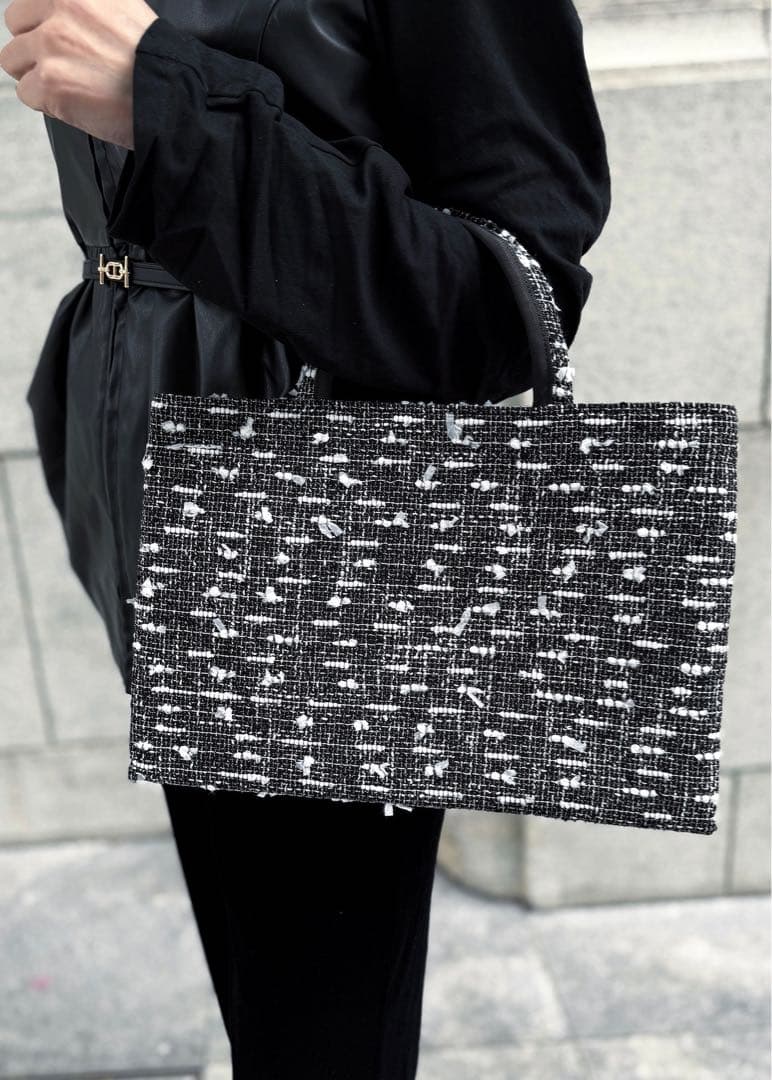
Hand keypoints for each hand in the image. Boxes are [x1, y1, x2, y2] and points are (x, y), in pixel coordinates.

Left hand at [0, 0, 157, 148]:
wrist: (171, 95)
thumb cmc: (153, 59)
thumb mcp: (123, 6)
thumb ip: (87, 5)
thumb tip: (61, 10)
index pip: (29, 2)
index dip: (43, 24)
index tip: (62, 41)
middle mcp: (58, 8)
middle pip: (16, 27)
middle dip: (35, 47)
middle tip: (67, 66)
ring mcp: (51, 45)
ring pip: (14, 61)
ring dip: (38, 76)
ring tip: (73, 85)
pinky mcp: (50, 82)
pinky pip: (27, 93)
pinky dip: (48, 103)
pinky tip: (77, 101)